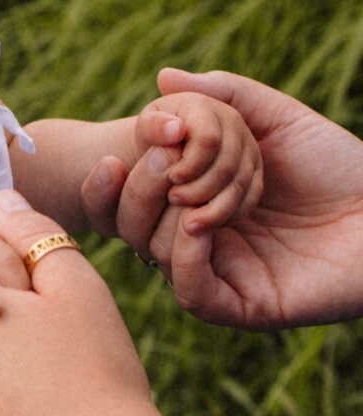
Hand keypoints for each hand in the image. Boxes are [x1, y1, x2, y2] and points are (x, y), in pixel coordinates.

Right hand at [109, 69, 362, 327]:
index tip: (109, 158)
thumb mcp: (274, 120)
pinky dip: (184, 258)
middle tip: (161, 163)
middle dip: (136, 196)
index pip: (129, 205)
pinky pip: (192, 292)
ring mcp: (219, 276)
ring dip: (166, 219)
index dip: (107, 189)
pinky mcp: (242, 306)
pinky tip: (200, 224)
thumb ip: (222, 96)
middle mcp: (199, 245)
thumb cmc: (340, 164)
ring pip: (155, 259)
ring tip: (191, 190)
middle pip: (133, 231)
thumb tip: (163, 78)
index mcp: (195, 205)